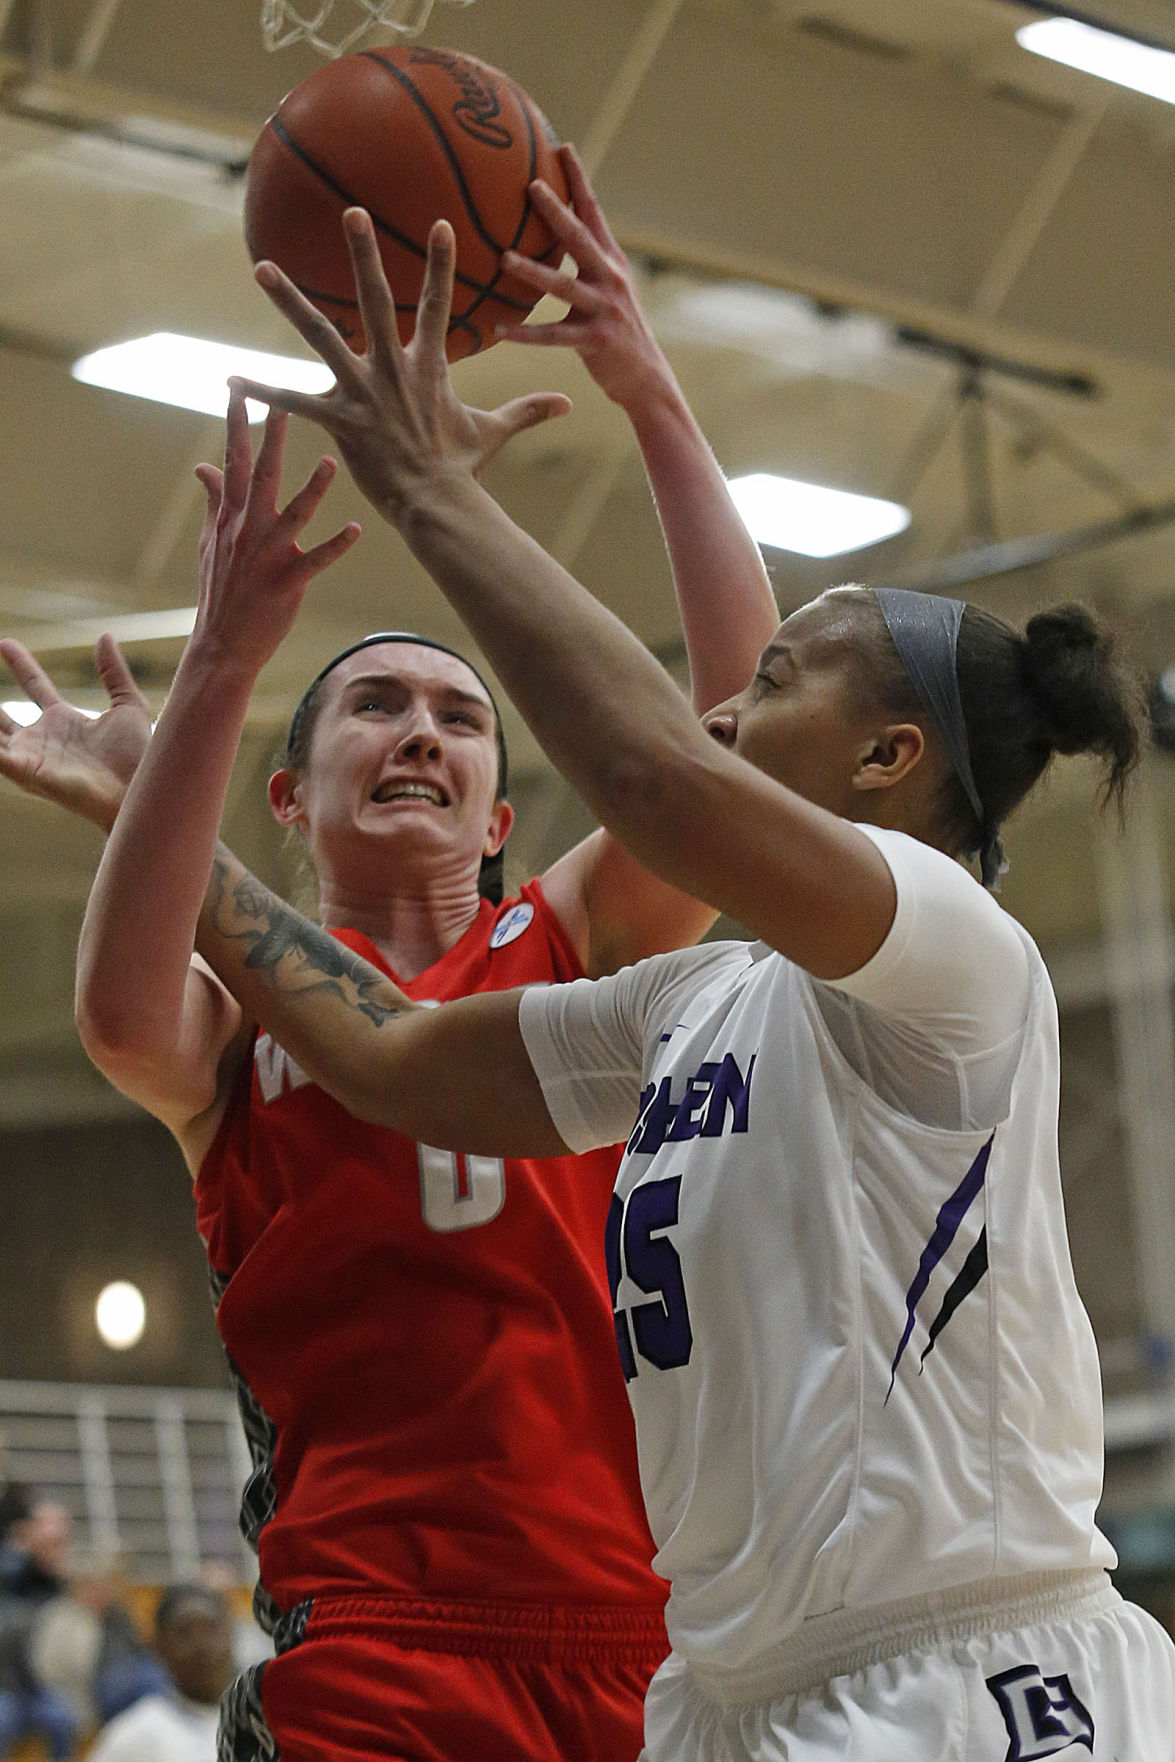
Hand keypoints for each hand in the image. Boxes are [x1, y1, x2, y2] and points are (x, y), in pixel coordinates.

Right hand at [0, 635, 150, 831]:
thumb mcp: (128, 705)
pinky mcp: (27, 772)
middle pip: (1, 714)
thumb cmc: (137, 756)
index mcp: (63, 721)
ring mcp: (31, 756)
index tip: (5, 642)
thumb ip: (114, 673)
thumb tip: (105, 636)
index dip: (20, 664)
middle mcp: (42, 739)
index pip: (35, 686)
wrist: (139, 788)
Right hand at [192, 396, 360, 672]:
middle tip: (283, 403)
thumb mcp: (210, 542)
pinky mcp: (286, 583)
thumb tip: (203, 466)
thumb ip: (214, 501)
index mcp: (230, 518)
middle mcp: (246, 531)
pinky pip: (315, 561)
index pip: (233, 462)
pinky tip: (356, 530)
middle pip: (261, 476)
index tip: (239, 389)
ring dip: (312, 489)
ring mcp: (266, 557)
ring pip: (291, 515)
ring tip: (330, 462)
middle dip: (271, 439)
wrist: (222, 644)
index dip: (235, 425)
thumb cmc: (221, 590)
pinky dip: (336, 545)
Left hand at [229, 212, 571, 526]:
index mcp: (428, 367)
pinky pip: (295, 403)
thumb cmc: (461, 470)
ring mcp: (364, 394)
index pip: (441, 304)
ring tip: (262, 268)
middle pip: (376, 300)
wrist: (439, 506)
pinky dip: (263, 391)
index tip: (439, 221)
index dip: (441, 263)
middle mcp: (393, 369)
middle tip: (351, 210)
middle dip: (365, 252)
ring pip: (322, 337)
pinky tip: (229, 378)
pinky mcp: (340, 422)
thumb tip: (569, 404)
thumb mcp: (494, 433)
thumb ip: (528, 411)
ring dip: (290, 302)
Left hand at [495, 145, 671, 413]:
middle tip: (530, 185)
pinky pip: (554, 336)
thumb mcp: (608, 290)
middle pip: (580, 237)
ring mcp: (605, 309)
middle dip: (556, 210)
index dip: (579, 179)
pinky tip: (500, 329)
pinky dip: (526, 334)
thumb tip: (556, 238)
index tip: (562, 146)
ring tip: (503, 258)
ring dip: (532, 271)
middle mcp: (611, 278)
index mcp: (611, 261)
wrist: (646, 378)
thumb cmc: (617, 332)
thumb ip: (586, 264)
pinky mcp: (596, 341)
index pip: (594, 211)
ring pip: (563, 285)